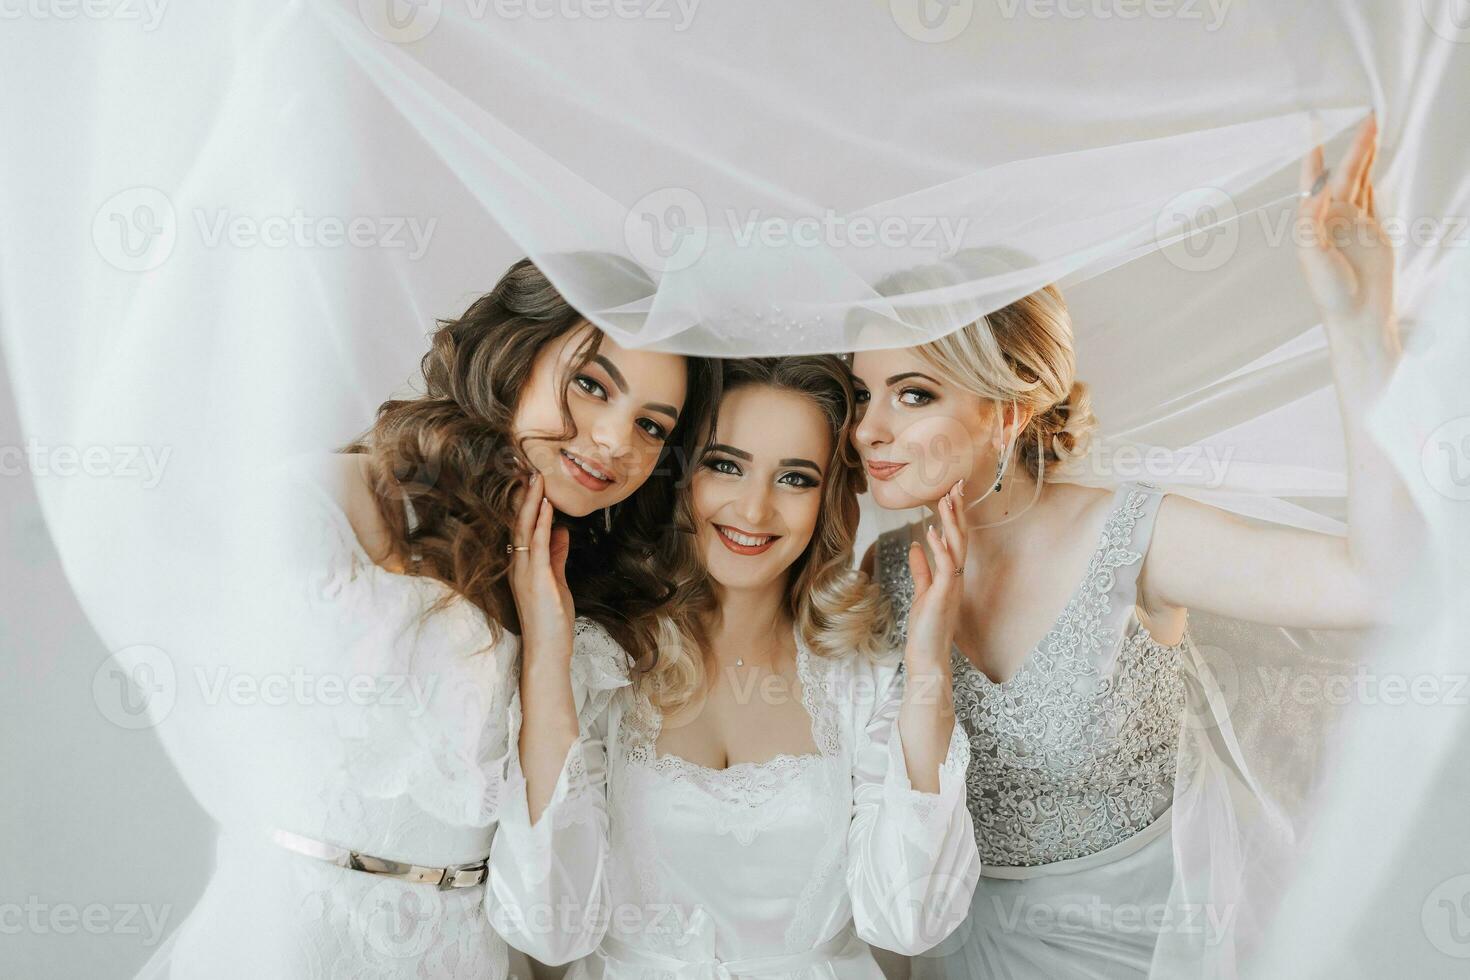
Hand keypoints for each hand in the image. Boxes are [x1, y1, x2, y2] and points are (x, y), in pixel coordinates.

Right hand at [508, 472, 573, 660]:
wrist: (547, 651)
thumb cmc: (552, 622)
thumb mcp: (557, 582)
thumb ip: (558, 557)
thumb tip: (563, 531)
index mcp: (523, 567)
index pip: (523, 530)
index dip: (528, 506)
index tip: (534, 483)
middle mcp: (519, 567)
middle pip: (520, 525)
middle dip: (527, 497)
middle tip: (533, 472)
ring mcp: (525, 573)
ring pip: (525, 530)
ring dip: (532, 504)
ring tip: (537, 480)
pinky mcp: (537, 579)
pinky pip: (538, 546)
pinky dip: (542, 524)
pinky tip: (547, 507)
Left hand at [904, 480, 967, 670]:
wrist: (927, 658)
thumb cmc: (926, 629)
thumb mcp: (921, 592)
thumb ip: (921, 568)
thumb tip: (915, 545)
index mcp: (951, 575)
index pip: (955, 539)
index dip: (953, 516)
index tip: (949, 493)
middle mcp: (956, 577)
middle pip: (960, 537)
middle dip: (958, 510)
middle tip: (956, 484)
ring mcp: (953, 585)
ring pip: (957, 547)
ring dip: (950, 522)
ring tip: (945, 499)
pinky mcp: (944, 595)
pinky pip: (946, 566)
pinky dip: (939, 547)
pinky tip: (930, 531)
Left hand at [1296, 115, 1399, 354]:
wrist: (1358, 316)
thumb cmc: (1331, 293)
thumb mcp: (1312, 257)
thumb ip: (1310, 222)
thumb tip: (1316, 190)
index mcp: (1313, 222)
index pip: (1312, 181)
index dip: (1313, 155)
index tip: (1313, 127)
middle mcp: (1332, 218)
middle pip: (1344, 173)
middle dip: (1356, 146)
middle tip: (1370, 118)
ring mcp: (1355, 222)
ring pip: (1362, 179)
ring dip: (1368, 155)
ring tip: (1377, 128)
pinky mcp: (1375, 230)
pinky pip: (1376, 194)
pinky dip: (1378, 175)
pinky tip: (1377, 161)